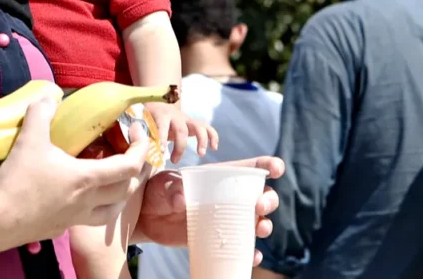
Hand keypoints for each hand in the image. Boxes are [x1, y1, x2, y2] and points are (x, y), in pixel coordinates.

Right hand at [0, 98, 152, 254]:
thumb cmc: (18, 181)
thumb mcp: (29, 139)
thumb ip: (41, 113)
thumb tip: (49, 95)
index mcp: (86, 178)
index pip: (129, 166)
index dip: (141, 148)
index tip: (138, 131)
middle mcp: (88, 201)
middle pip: (127, 190)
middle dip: (138, 172)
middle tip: (134, 155)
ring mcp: (75, 218)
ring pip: (112, 211)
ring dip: (121, 195)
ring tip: (117, 182)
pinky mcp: (61, 228)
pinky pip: (88, 220)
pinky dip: (95, 208)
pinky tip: (82, 199)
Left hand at [133, 156, 283, 265]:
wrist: (146, 219)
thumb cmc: (157, 192)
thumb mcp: (162, 184)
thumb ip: (172, 188)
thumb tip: (182, 201)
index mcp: (220, 177)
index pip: (250, 168)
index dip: (268, 165)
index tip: (276, 169)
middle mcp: (229, 198)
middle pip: (261, 196)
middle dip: (268, 200)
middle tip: (259, 206)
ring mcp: (227, 220)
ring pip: (257, 222)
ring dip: (265, 225)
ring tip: (260, 229)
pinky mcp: (219, 240)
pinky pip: (242, 247)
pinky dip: (252, 253)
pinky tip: (253, 256)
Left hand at [146, 103, 217, 163]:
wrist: (158, 105)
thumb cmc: (148, 118)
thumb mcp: (142, 123)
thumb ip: (140, 133)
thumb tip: (138, 147)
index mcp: (161, 115)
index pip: (162, 126)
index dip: (162, 138)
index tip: (161, 152)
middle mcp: (176, 116)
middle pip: (181, 129)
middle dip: (180, 146)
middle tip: (174, 161)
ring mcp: (187, 119)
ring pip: (198, 126)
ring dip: (201, 140)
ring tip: (200, 154)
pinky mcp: (194, 123)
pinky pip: (207, 127)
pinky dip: (212, 136)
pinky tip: (214, 148)